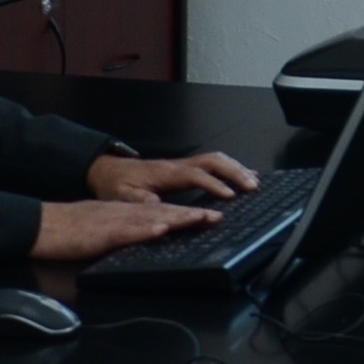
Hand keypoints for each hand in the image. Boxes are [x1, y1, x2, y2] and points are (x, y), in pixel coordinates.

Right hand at [31, 197, 207, 261]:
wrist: (41, 226)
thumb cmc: (69, 231)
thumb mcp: (103, 230)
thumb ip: (125, 232)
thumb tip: (148, 237)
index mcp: (125, 213)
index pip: (161, 212)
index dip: (186, 214)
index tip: (209, 217)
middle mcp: (124, 213)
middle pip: (163, 212)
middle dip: (192, 215)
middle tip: (217, 217)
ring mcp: (113, 221)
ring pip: (151, 218)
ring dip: (177, 219)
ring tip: (201, 220)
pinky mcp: (101, 233)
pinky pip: (126, 231)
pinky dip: (145, 230)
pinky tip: (160, 230)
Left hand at [86, 150, 257, 208]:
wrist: (109, 170)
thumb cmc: (116, 185)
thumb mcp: (121, 196)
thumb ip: (141, 200)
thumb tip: (159, 204)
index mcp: (165, 172)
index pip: (195, 175)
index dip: (214, 184)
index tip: (230, 196)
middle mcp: (177, 165)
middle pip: (213, 161)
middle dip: (235, 172)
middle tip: (252, 187)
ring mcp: (182, 164)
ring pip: (216, 159)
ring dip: (237, 169)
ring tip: (254, 182)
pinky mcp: (184, 168)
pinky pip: (212, 164)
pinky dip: (231, 168)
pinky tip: (244, 175)